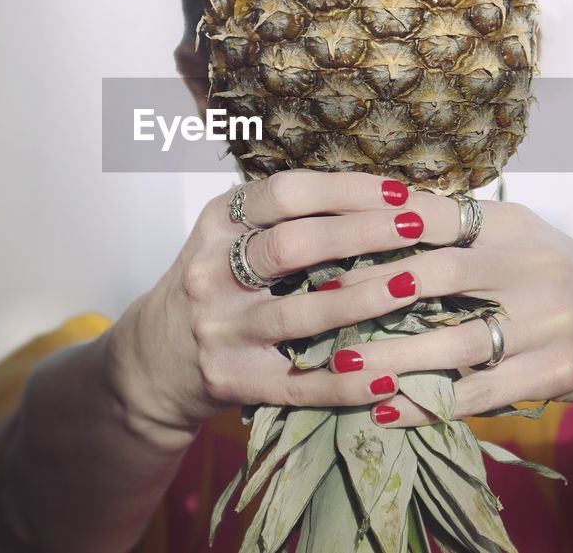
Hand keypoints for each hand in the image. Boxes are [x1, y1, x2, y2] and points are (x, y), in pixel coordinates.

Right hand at [104, 170, 449, 447]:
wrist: (152, 362)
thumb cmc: (214, 288)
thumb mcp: (227, 238)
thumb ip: (282, 218)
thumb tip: (379, 195)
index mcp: (217, 225)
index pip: (284, 194)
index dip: (345, 189)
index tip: (399, 192)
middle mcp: (213, 273)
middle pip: (293, 245)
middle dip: (363, 232)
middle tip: (419, 226)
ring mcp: (222, 331)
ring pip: (302, 313)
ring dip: (365, 298)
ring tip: (417, 283)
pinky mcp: (234, 382)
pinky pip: (301, 384)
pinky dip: (349, 381)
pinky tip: (391, 376)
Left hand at [317, 199, 572, 426]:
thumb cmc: (548, 271)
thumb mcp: (511, 234)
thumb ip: (450, 224)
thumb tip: (366, 208)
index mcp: (511, 225)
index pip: (438, 216)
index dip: (381, 225)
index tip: (329, 236)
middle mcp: (531, 268)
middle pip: (442, 274)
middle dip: (378, 289)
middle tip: (324, 302)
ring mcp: (546, 324)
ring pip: (458, 342)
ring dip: (396, 355)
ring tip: (343, 365)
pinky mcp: (553, 373)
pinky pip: (480, 392)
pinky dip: (429, 403)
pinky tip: (385, 410)